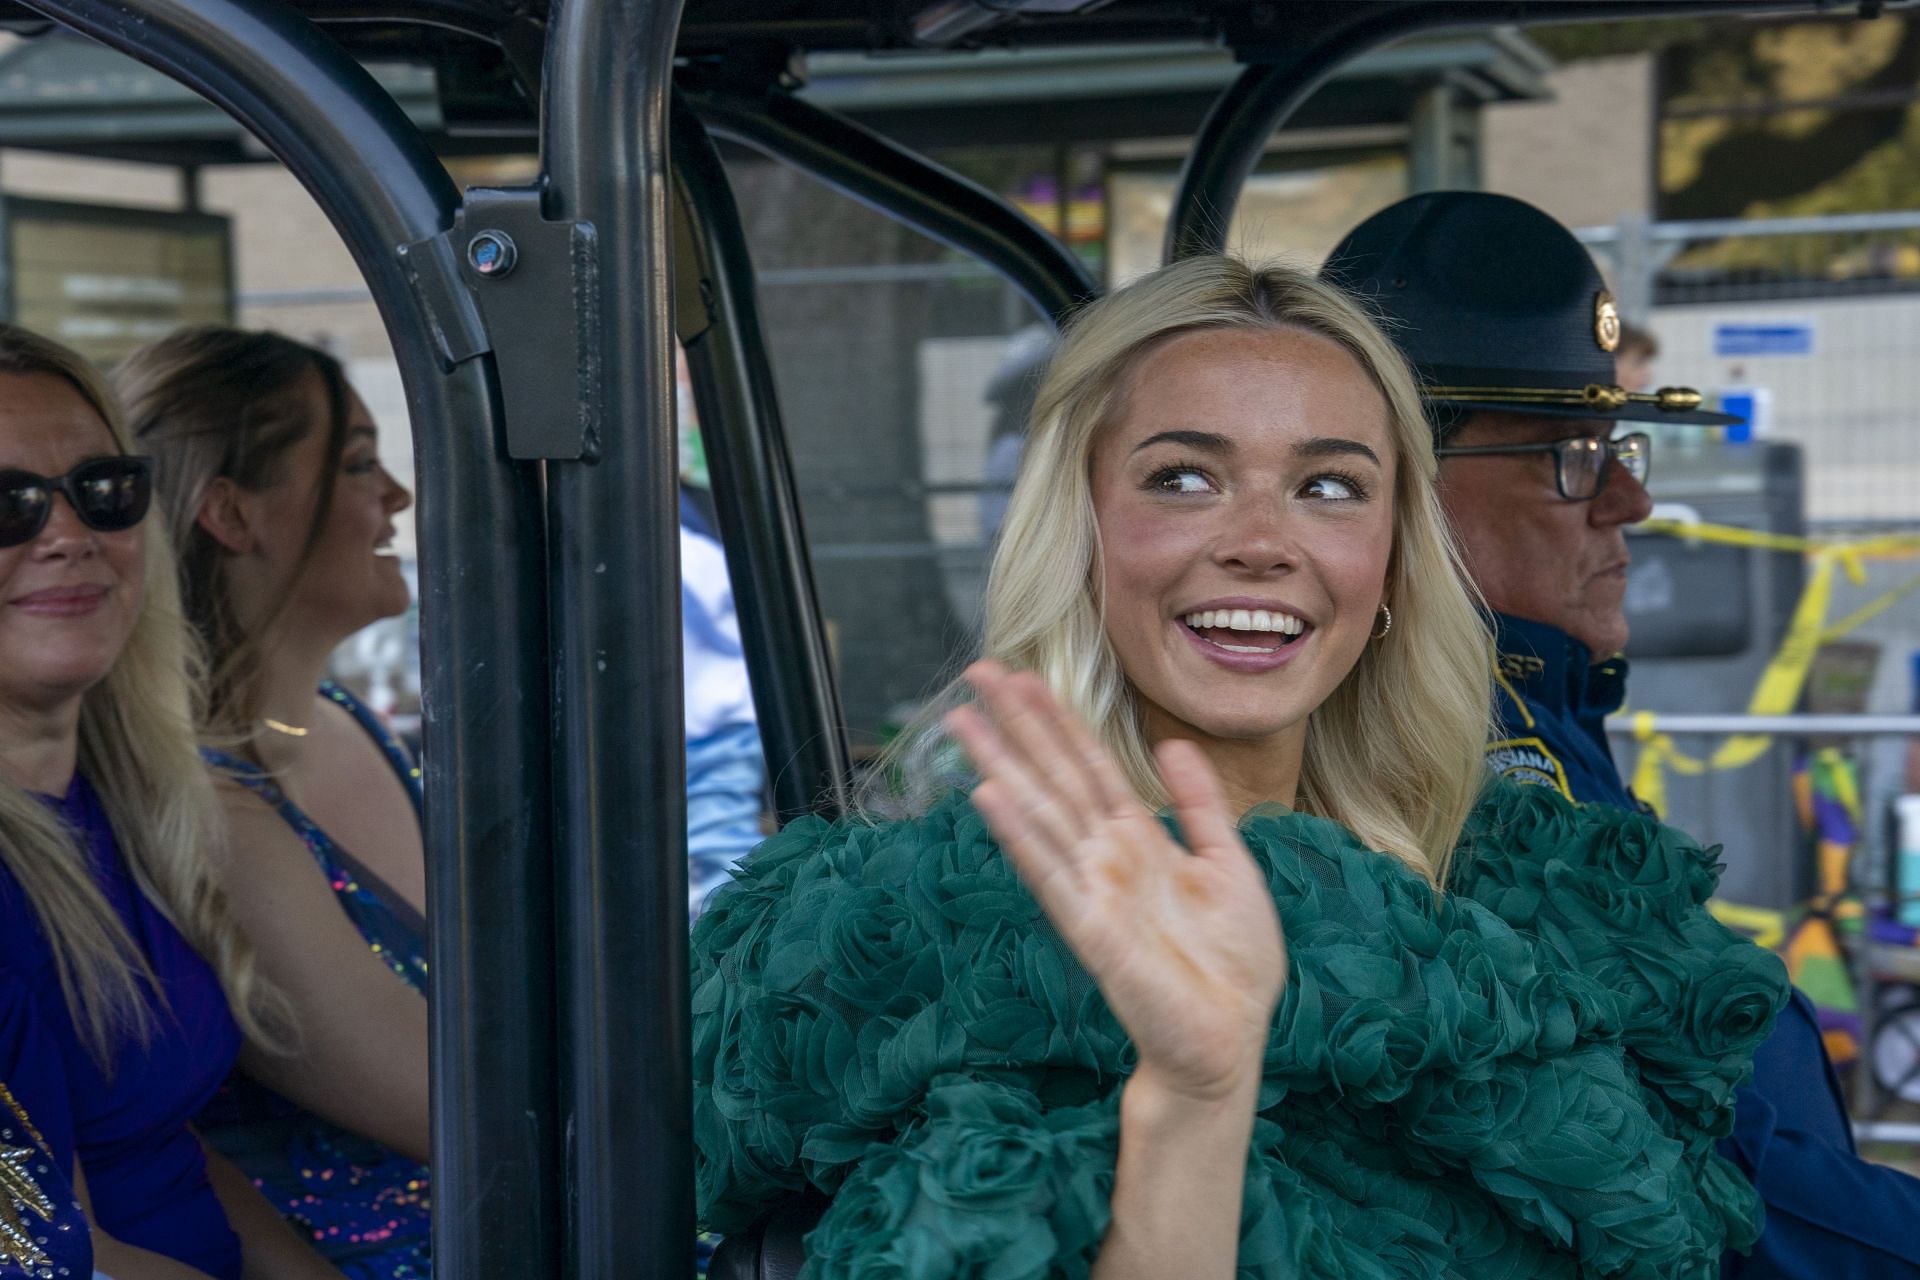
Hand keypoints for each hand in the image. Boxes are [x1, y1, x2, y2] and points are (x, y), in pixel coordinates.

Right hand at [946, 662, 1285, 1102]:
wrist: (1231, 1039)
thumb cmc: (1231, 963)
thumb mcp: (1230, 864)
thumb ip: (1199, 806)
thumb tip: (1172, 744)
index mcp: (1139, 839)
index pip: (1090, 765)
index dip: (1057, 719)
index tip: (1022, 675)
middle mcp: (1106, 857)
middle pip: (1053, 777)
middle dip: (1016, 725)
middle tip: (975, 673)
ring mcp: (1093, 890)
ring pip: (1040, 814)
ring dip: (1000, 766)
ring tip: (963, 722)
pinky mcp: (1091, 931)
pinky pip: (1050, 874)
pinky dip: (1019, 835)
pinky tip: (990, 797)